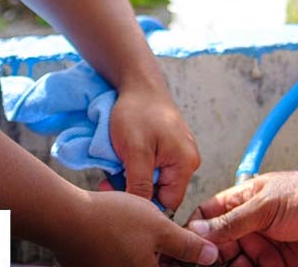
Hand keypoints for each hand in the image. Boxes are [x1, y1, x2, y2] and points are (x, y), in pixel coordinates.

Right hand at [53, 190, 218, 266]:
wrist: (65, 218)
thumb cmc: (113, 219)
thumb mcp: (159, 227)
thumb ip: (186, 245)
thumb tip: (211, 257)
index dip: (184, 259)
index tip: (187, 247)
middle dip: (165, 254)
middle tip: (164, 233)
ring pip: (137, 263)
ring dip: (145, 251)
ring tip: (143, 229)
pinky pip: (118, 261)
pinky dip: (126, 250)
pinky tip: (124, 231)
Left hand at [111, 79, 200, 211]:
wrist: (138, 83)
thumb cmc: (137, 113)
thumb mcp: (135, 152)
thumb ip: (141, 184)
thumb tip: (142, 214)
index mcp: (186, 164)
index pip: (168, 202)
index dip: (144, 205)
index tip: (119, 197)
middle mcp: (187, 161)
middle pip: (161, 192)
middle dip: (135, 190)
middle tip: (110, 181)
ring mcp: (178, 153)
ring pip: (155, 180)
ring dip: (133, 178)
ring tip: (115, 167)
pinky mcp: (168, 147)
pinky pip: (154, 167)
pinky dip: (136, 167)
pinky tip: (123, 159)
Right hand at [185, 170, 297, 266]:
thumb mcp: (266, 205)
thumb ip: (232, 221)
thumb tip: (198, 229)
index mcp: (242, 200)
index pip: (207, 216)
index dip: (194, 232)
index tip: (184, 248)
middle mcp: (250, 223)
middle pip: (218, 246)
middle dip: (210, 259)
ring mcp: (264, 243)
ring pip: (236, 263)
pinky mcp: (279, 262)